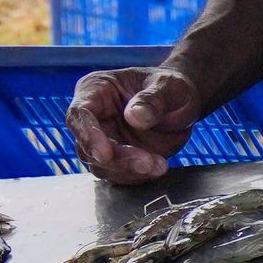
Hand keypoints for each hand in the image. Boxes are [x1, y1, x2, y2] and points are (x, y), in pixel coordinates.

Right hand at [65, 65, 203, 185]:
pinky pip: (118, 175)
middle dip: (117, 159)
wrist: (184, 104)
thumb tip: (134, 117)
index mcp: (95, 89)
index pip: (79, 114)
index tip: (106, 154)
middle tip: (147, 163)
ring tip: (159, 165)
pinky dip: (137, 177)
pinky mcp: (117, 158)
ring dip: (129, 171)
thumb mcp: (169, 85)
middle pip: (88, 146)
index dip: (88, 135)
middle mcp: (94, 116)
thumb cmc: (171, 86)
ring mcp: (104, 139)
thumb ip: (153, 100)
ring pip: (101, 165)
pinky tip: (157, 168)